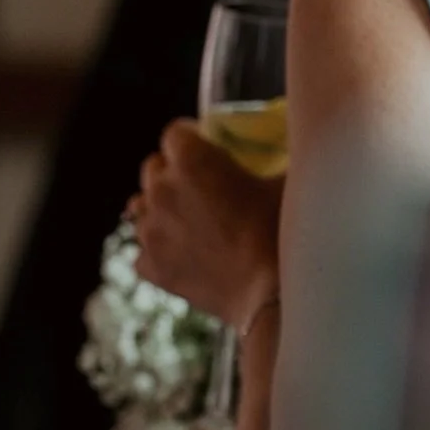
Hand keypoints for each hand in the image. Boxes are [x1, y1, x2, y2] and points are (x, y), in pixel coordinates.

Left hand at [127, 119, 281, 329]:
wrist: (272, 295)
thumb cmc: (286, 231)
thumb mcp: (287, 179)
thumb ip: (273, 155)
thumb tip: (285, 143)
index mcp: (192, 159)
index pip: (175, 134)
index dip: (191, 140)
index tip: (206, 150)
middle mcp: (161, 190)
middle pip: (154, 168)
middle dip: (174, 173)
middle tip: (202, 189)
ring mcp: (150, 231)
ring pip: (143, 209)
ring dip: (162, 211)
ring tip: (194, 225)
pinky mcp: (149, 267)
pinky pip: (142, 250)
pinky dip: (158, 251)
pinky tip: (186, 257)